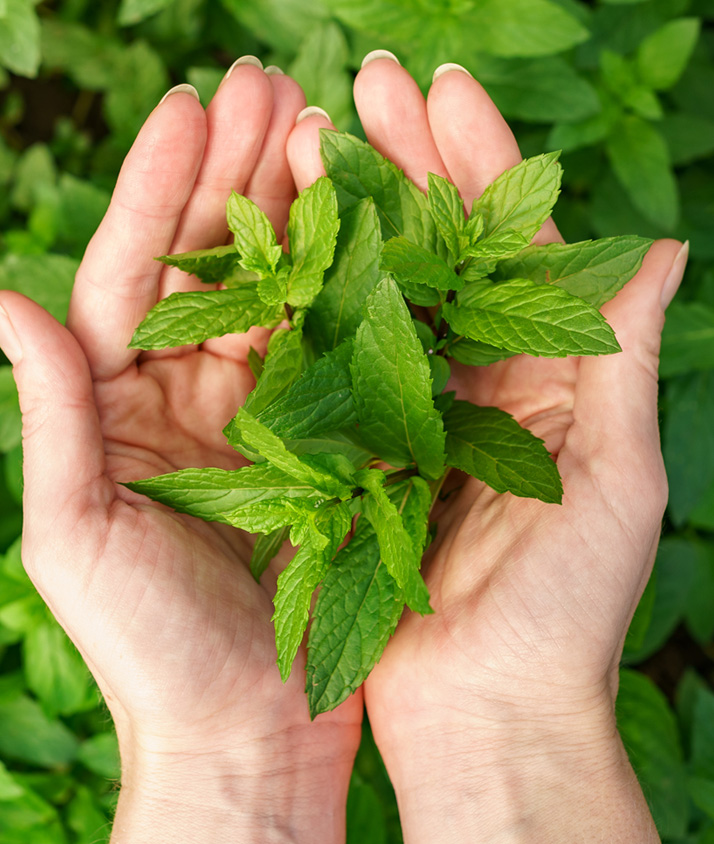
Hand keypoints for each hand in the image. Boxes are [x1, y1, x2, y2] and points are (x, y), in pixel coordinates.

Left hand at [0, 65, 360, 843]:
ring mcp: (264, 414)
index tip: (192, 107)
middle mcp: (190, 395)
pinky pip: (336, 353)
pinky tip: (372, 230)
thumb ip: (53, 413)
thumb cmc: (150, 650)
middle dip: (238, 173)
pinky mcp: (326, 444)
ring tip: (322, 128)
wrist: (244, 731)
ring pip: (280, 294)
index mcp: (121, 405)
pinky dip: (351, 290)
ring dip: (298, 212)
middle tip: (273, 84)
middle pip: (214, 265)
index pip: (134, 275)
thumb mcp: (76, 531)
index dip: (160, 189)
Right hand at [287, 56, 682, 842]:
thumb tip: (661, 245)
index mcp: (547, 374)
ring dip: (354, 215)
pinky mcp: (358, 451)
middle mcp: (478, 379)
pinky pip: (336, 365)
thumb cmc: (565, 609)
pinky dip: (315, 304)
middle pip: (442, 251)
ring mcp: (412, 410)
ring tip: (314, 134)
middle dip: (408, 162)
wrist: (485, 708)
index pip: (514, 246)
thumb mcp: (615, 478)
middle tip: (364, 81)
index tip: (439, 87)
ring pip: (382, 293)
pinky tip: (286, 242)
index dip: (480, 163)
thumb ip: (620, 360)